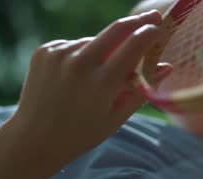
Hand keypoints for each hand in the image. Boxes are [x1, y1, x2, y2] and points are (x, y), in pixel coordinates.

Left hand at [13, 10, 166, 161]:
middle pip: (116, 30)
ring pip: (94, 42)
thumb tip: (167, 66)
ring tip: (100, 76)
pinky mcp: (45, 51)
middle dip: (137, 21)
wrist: (35, 139)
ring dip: (105, 50)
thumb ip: (143, 89)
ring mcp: (59, 55)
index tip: (161, 27)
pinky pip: (74, 45)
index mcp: (101, 83)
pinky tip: (78, 76)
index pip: (133, 46)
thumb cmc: (83, 133)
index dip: (150, 33)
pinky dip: (83, 55)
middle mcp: (79, 63)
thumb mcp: (118, 116)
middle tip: (154, 16)